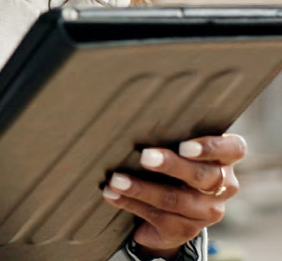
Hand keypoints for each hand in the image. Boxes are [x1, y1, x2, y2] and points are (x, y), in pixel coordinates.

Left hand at [102, 134, 246, 259]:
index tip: (184, 146)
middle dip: (170, 165)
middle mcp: (223, 186)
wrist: (167, 206)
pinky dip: (131, 203)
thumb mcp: (174, 145)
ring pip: (175, 199)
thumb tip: (135, 116)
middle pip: (202, 176)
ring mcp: (206, 211)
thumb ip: (169, 133)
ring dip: (141, 188)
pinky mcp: (185, 229)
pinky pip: (158, 216)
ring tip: (117, 180)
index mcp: (223, 158)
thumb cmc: (170, 160)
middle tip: (144, 157)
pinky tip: (113, 194)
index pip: (232, 149)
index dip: (211, 148)